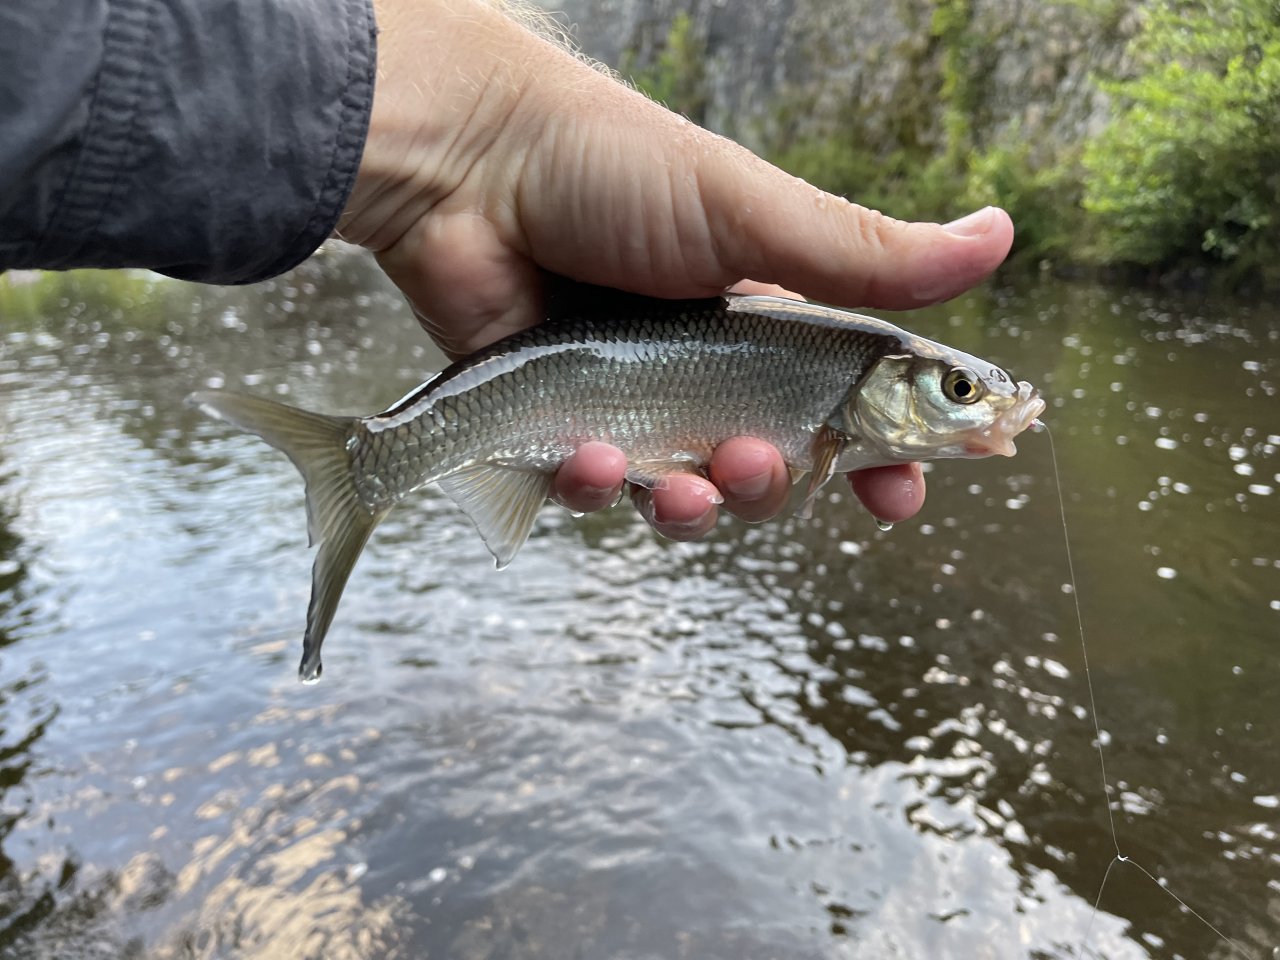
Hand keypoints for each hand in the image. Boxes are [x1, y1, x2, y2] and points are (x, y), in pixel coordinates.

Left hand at [337, 0, 1012, 537]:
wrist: (469, 166)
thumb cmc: (612, 170)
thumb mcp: (753, 215)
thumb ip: (870, 257)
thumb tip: (1002, 235)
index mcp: (765, 320)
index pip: (845, 408)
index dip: (880, 458)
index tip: (904, 496)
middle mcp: (704, 370)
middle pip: (769, 472)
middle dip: (774, 488)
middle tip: (760, 463)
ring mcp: (631, 403)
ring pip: (686, 499)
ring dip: (695, 508)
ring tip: (681, 480)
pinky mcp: (558, 427)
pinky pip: (595, 493)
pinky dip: (598, 488)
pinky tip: (589, 455)